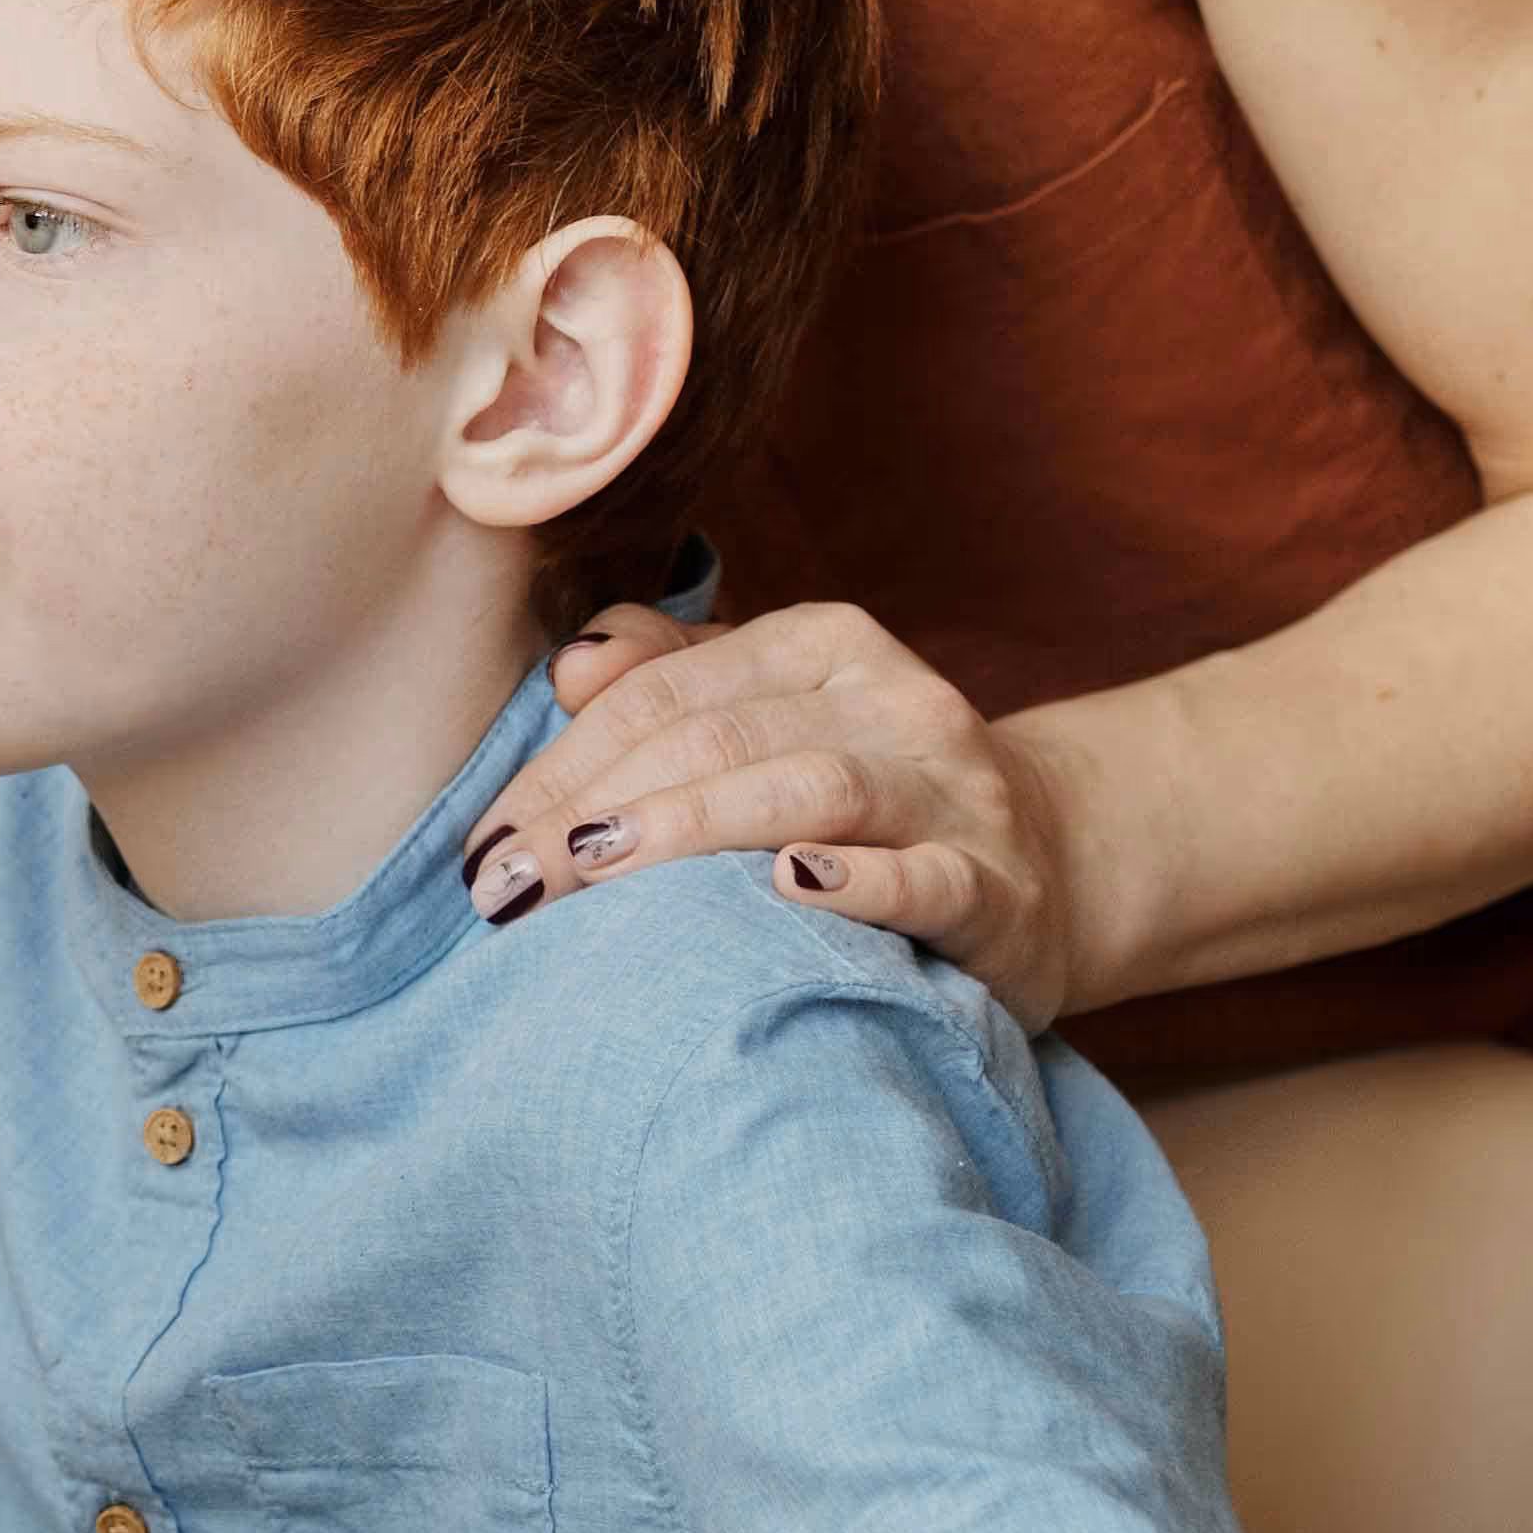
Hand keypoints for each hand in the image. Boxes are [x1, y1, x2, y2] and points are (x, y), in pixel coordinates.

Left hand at [458, 594, 1089, 1022]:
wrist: (1051, 868)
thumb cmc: (871, 793)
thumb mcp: (777, 714)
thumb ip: (672, 677)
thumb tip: (568, 666)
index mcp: (822, 645)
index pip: (662, 692)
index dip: (559, 764)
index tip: (481, 847)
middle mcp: (890, 699)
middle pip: (716, 737)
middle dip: (592, 809)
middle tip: (505, 887)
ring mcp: (950, 790)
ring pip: (807, 785)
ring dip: (688, 827)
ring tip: (594, 872)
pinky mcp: (996, 887)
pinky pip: (924, 876)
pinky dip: (855, 879)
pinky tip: (786, 886)